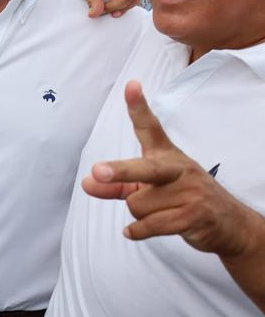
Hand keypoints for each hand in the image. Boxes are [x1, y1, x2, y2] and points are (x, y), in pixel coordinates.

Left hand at [82, 81, 257, 257]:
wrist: (229, 224)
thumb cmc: (181, 199)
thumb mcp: (148, 188)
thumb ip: (117, 185)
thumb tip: (87, 183)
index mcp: (167, 155)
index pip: (150, 127)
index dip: (139, 107)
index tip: (131, 85)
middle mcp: (178, 168)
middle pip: (143, 170)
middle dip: (120, 172)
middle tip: (98, 171)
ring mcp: (189, 192)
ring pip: (137, 205)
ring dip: (138, 215)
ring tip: (160, 213)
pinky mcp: (194, 215)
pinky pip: (151, 225)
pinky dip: (138, 231)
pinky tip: (134, 231)